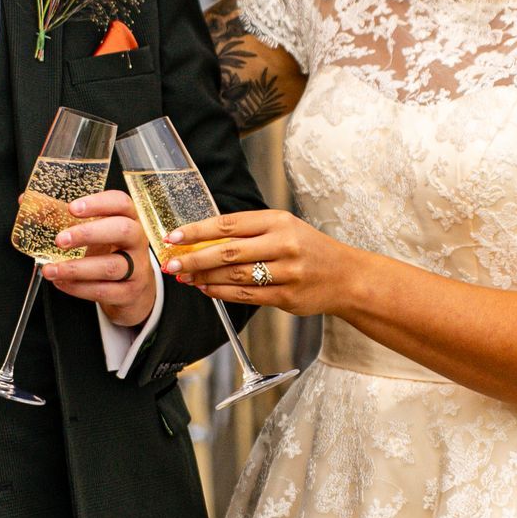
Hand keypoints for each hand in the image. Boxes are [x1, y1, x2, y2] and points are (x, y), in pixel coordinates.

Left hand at [47, 188, 156, 327]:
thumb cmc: (108, 253)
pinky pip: (104, 291)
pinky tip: (62, 282)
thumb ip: (62, 217)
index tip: (72, 208)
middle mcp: (137, 240)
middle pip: (123, 230)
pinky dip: (79, 288)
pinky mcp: (129, 292)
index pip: (121, 203)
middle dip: (89, 233)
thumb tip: (26, 202)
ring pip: (111, 266)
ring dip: (77, 268)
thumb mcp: (93, 233)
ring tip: (51, 269)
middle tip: (60, 240)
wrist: (132, 290)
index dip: (99, 203)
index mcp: (128, 219)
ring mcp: (137, 268)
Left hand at [162, 206, 353, 318]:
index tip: (173, 236)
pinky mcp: (287, 296)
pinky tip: (206, 290)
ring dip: (204, 277)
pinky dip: (221, 293)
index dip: (197, 231)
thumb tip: (202, 240)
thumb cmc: (309, 250)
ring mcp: (286, 271)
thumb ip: (249, 232)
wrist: (346, 277)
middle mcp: (283, 243)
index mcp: (278, 221)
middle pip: (227, 251)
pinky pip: (246, 296)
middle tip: (170, 263)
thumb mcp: (285, 228)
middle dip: (193, 258)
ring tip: (184, 277)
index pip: (229, 224)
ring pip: (234, 275)